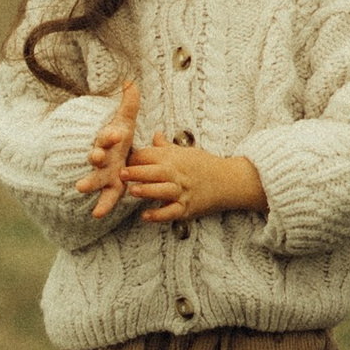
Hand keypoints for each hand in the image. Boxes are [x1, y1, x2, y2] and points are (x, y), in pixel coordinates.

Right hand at [75, 76, 143, 221]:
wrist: (108, 154)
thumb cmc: (117, 136)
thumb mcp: (124, 120)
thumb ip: (129, 103)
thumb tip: (129, 81)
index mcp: (106, 140)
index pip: (106, 136)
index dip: (109, 135)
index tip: (115, 134)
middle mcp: (102, 157)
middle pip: (96, 156)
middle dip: (95, 157)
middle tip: (94, 157)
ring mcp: (103, 173)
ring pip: (95, 177)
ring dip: (89, 182)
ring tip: (81, 188)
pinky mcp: (109, 187)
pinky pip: (106, 197)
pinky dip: (102, 205)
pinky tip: (98, 214)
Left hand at [119, 139, 268, 222]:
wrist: (228, 180)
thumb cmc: (203, 164)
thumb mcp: (185, 151)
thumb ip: (165, 146)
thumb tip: (155, 134)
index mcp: (174, 158)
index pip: (151, 155)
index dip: (135, 158)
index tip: (122, 161)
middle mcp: (177, 174)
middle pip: (156, 172)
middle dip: (138, 172)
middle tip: (122, 174)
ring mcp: (183, 191)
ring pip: (164, 191)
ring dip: (148, 191)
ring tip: (133, 192)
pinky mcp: (187, 207)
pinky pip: (172, 212)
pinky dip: (159, 215)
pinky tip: (146, 216)